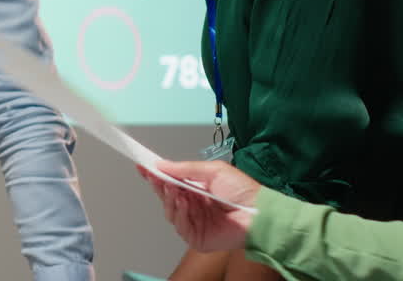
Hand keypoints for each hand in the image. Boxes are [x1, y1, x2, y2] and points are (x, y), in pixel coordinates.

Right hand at [137, 160, 261, 252]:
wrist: (259, 214)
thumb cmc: (244, 192)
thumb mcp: (213, 171)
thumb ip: (186, 168)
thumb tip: (162, 165)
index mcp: (196, 190)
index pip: (170, 182)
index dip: (156, 175)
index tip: (143, 166)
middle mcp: (193, 206)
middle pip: (166, 197)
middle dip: (159, 185)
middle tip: (152, 175)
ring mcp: (194, 222)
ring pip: (170, 211)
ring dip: (169, 199)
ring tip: (173, 188)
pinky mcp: (197, 238)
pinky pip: (180, 226)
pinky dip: (179, 213)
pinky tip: (184, 203)